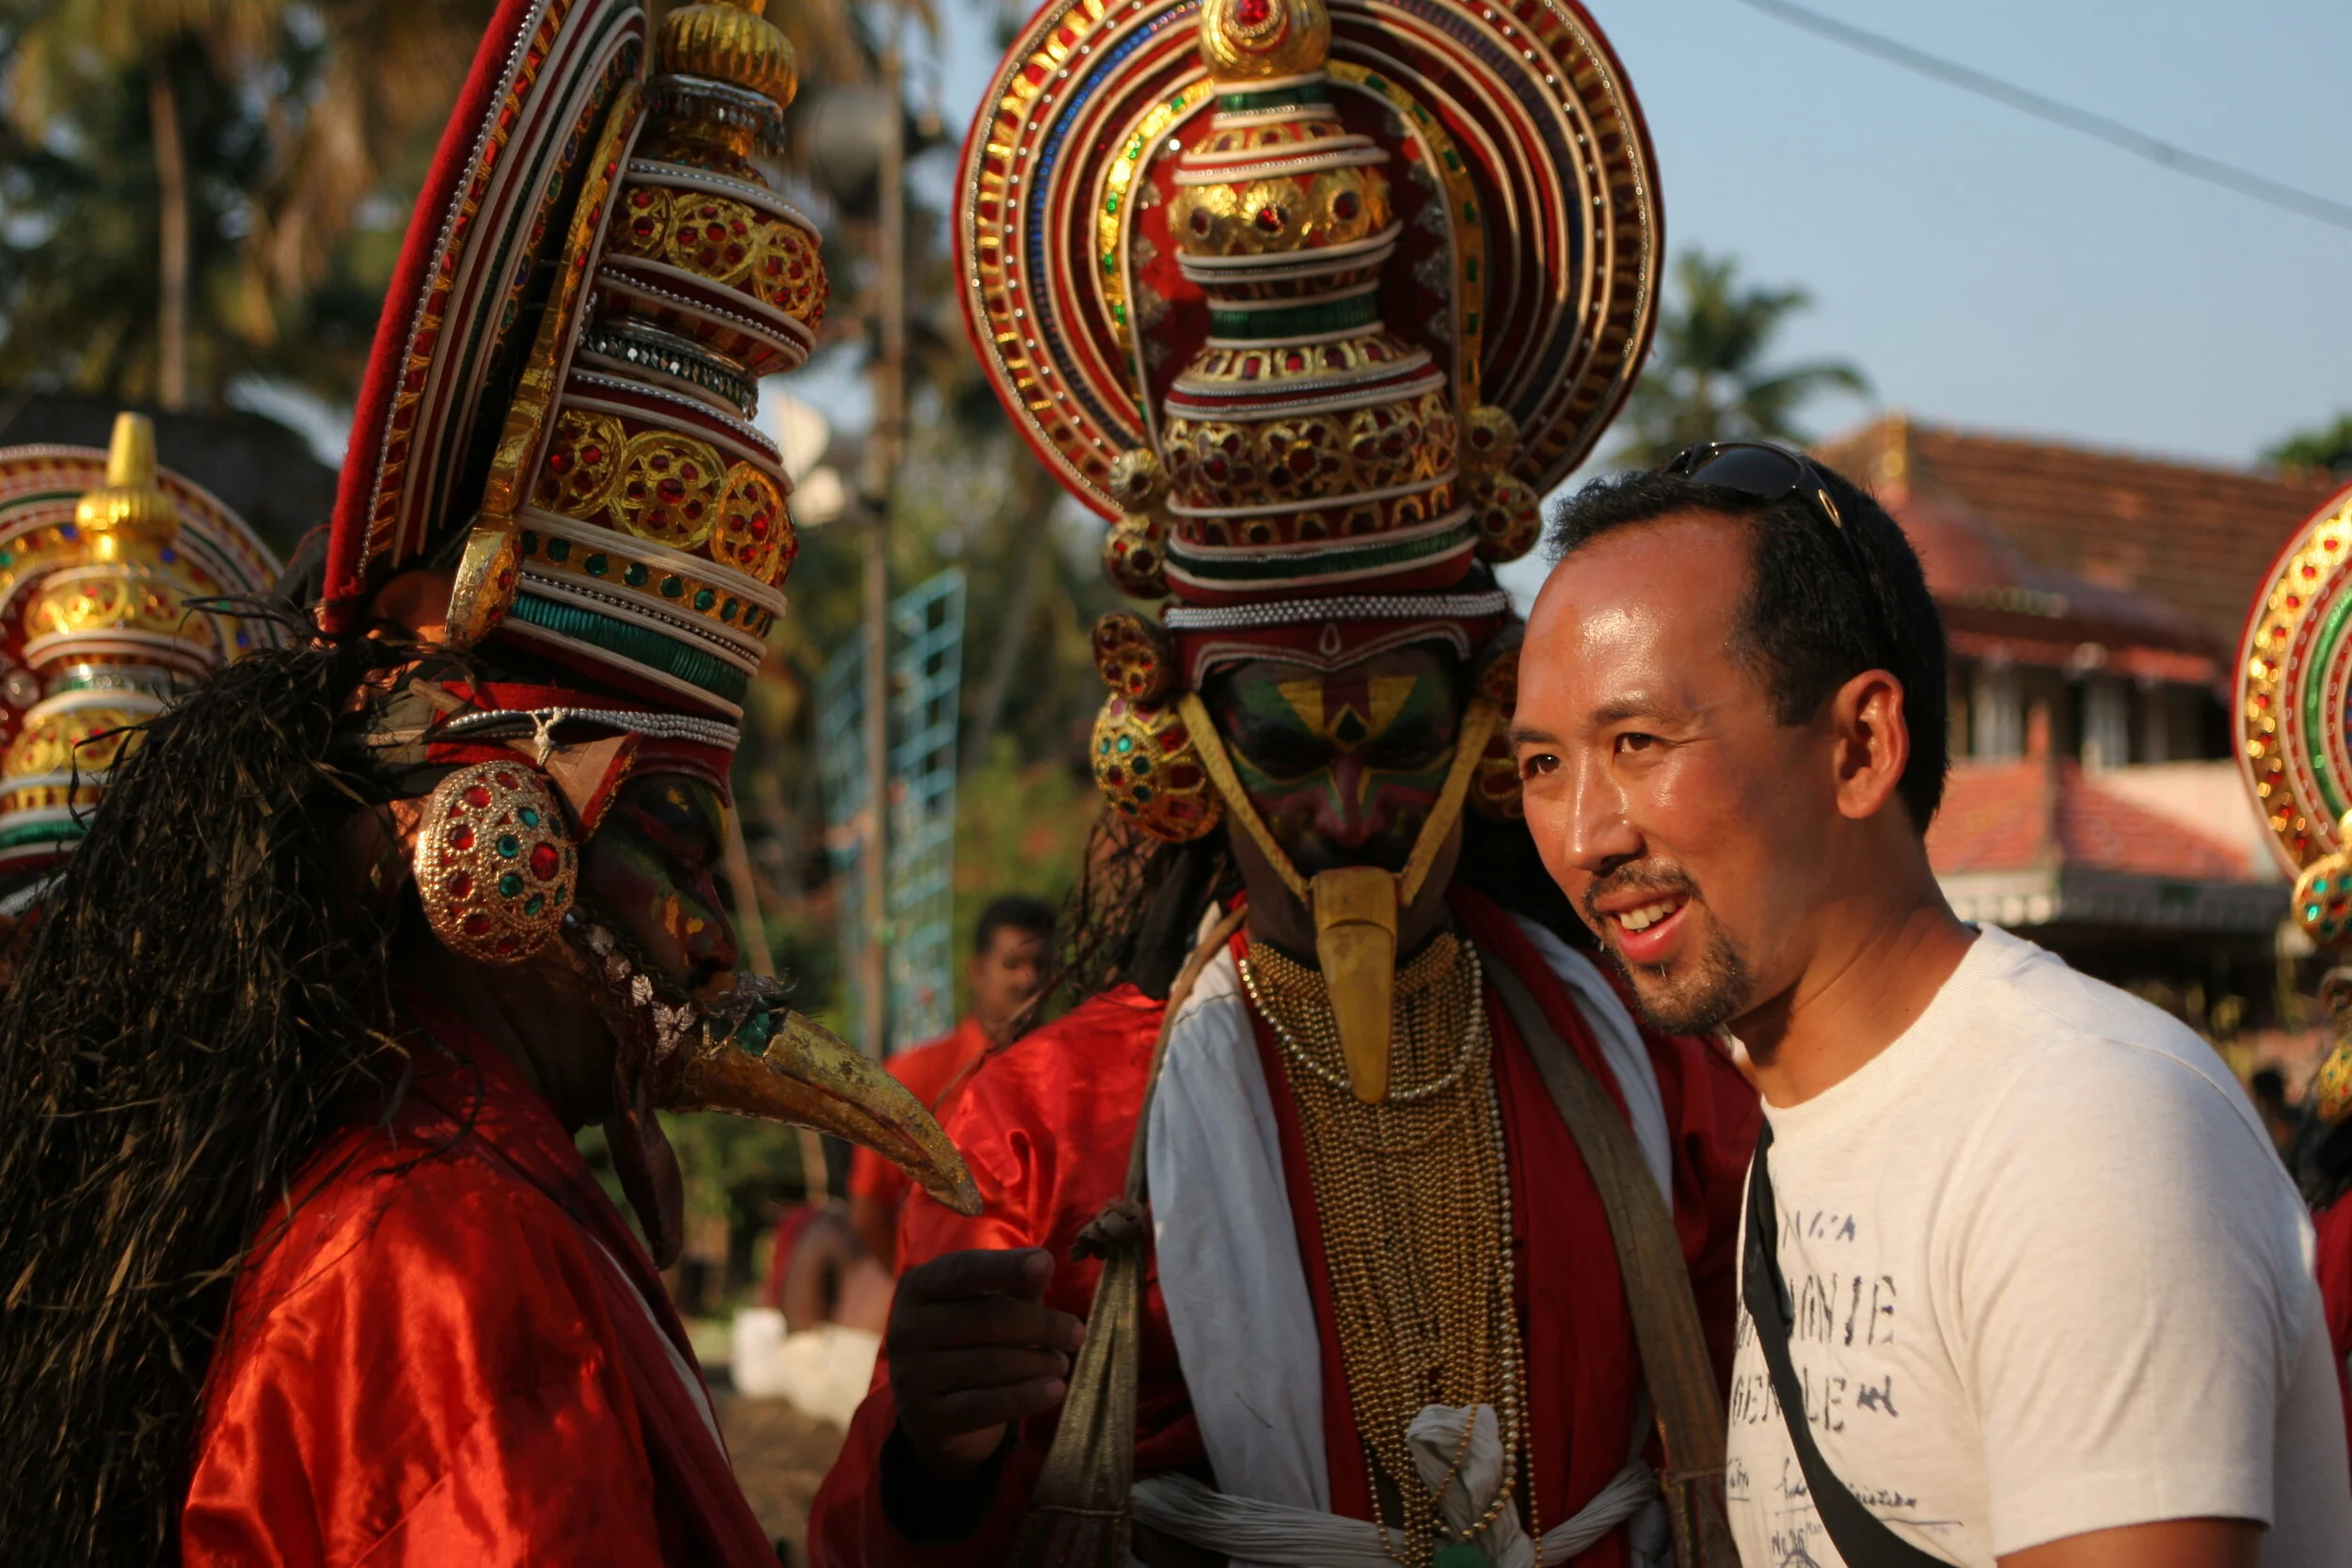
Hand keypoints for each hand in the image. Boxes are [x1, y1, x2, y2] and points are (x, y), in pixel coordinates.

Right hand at [888, 1247, 1084, 1474]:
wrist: (938, 1410)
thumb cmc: (971, 1341)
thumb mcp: (990, 1303)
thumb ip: (1015, 1282)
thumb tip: (1043, 1262)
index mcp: (919, 1287)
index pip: (964, 1270)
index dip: (1006, 1266)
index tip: (1045, 1264)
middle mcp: (905, 1328)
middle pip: (987, 1318)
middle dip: (1041, 1325)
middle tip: (1076, 1334)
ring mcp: (911, 1375)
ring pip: (991, 1363)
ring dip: (1039, 1362)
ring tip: (1062, 1363)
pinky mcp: (925, 1418)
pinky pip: (984, 1405)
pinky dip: (1026, 1397)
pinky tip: (1055, 1390)